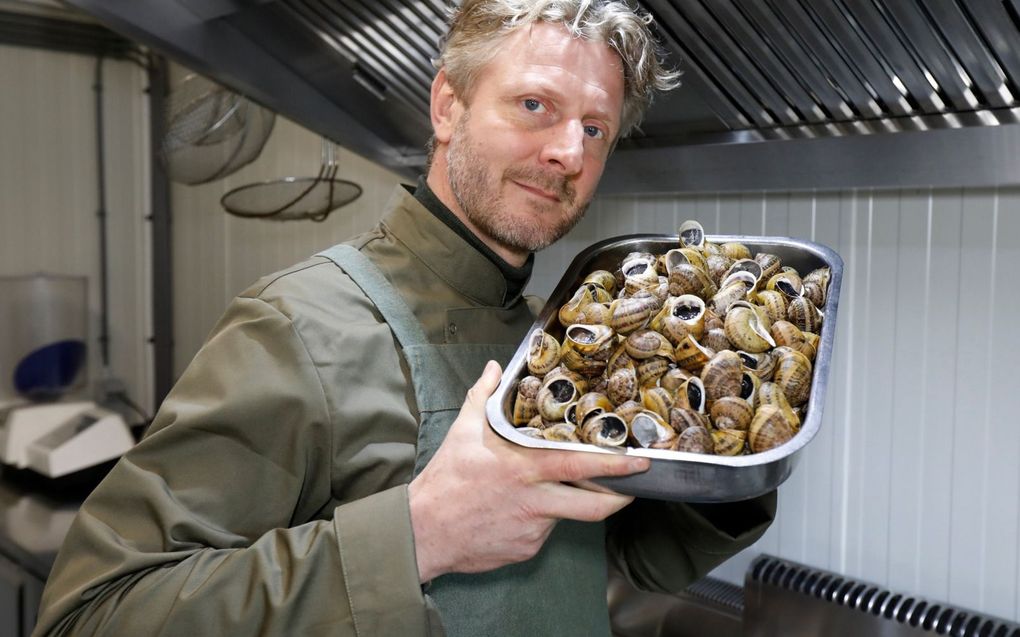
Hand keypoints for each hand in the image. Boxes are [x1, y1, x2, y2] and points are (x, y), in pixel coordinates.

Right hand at [408, 360, 650, 582]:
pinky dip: (541, 521)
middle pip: (592, 507)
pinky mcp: (525, 550)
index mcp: (524, 469)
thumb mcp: (462, 431)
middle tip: (632, 487)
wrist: (422, 531)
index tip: (640, 461)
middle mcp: (534, 502)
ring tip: (557, 491)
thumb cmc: (444, 480)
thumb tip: (494, 368)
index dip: (614, 466)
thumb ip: (483, 396)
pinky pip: (544, 534)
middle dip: (619, 498)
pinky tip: (520, 512)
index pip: (580, 467)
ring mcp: (532, 530)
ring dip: (569, 505)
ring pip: (566, 517)